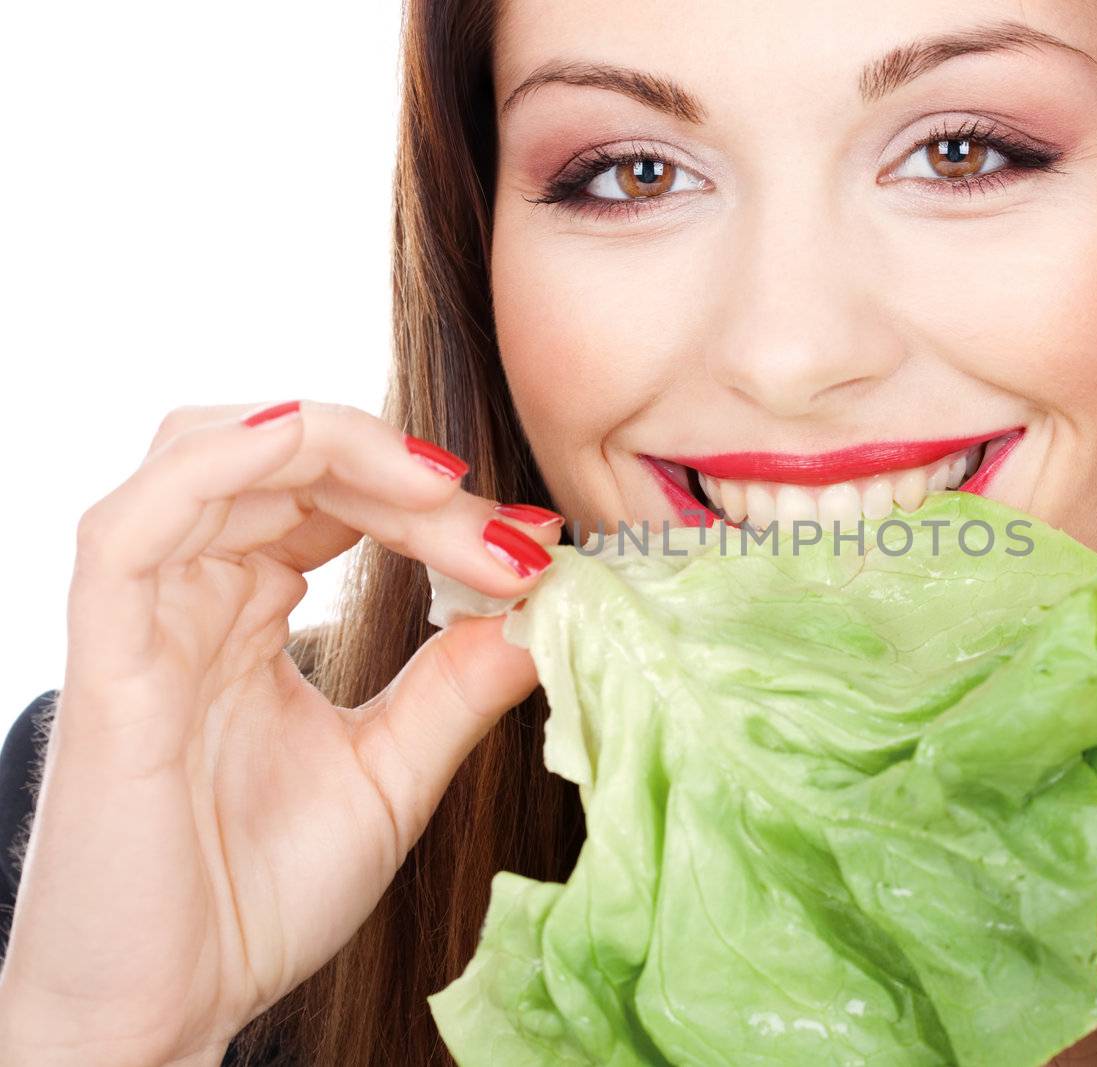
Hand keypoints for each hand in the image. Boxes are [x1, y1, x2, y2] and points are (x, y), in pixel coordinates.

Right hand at [0, 401, 561, 1065]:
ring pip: (207, 453)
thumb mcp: (392, 769)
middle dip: (403, 473)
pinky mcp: (106, 657)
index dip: (434, 498)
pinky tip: (307, 453)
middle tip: (503, 531)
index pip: (335, 495)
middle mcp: (188, 595)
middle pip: (285, 458)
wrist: (172, 1014)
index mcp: (244, 611)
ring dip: (336, 447)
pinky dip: (221, 464)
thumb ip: (461, 681)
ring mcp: (141, 618)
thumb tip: (550, 590)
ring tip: (438, 490)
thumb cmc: (255, 896)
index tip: (533, 545)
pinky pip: (132, 524)